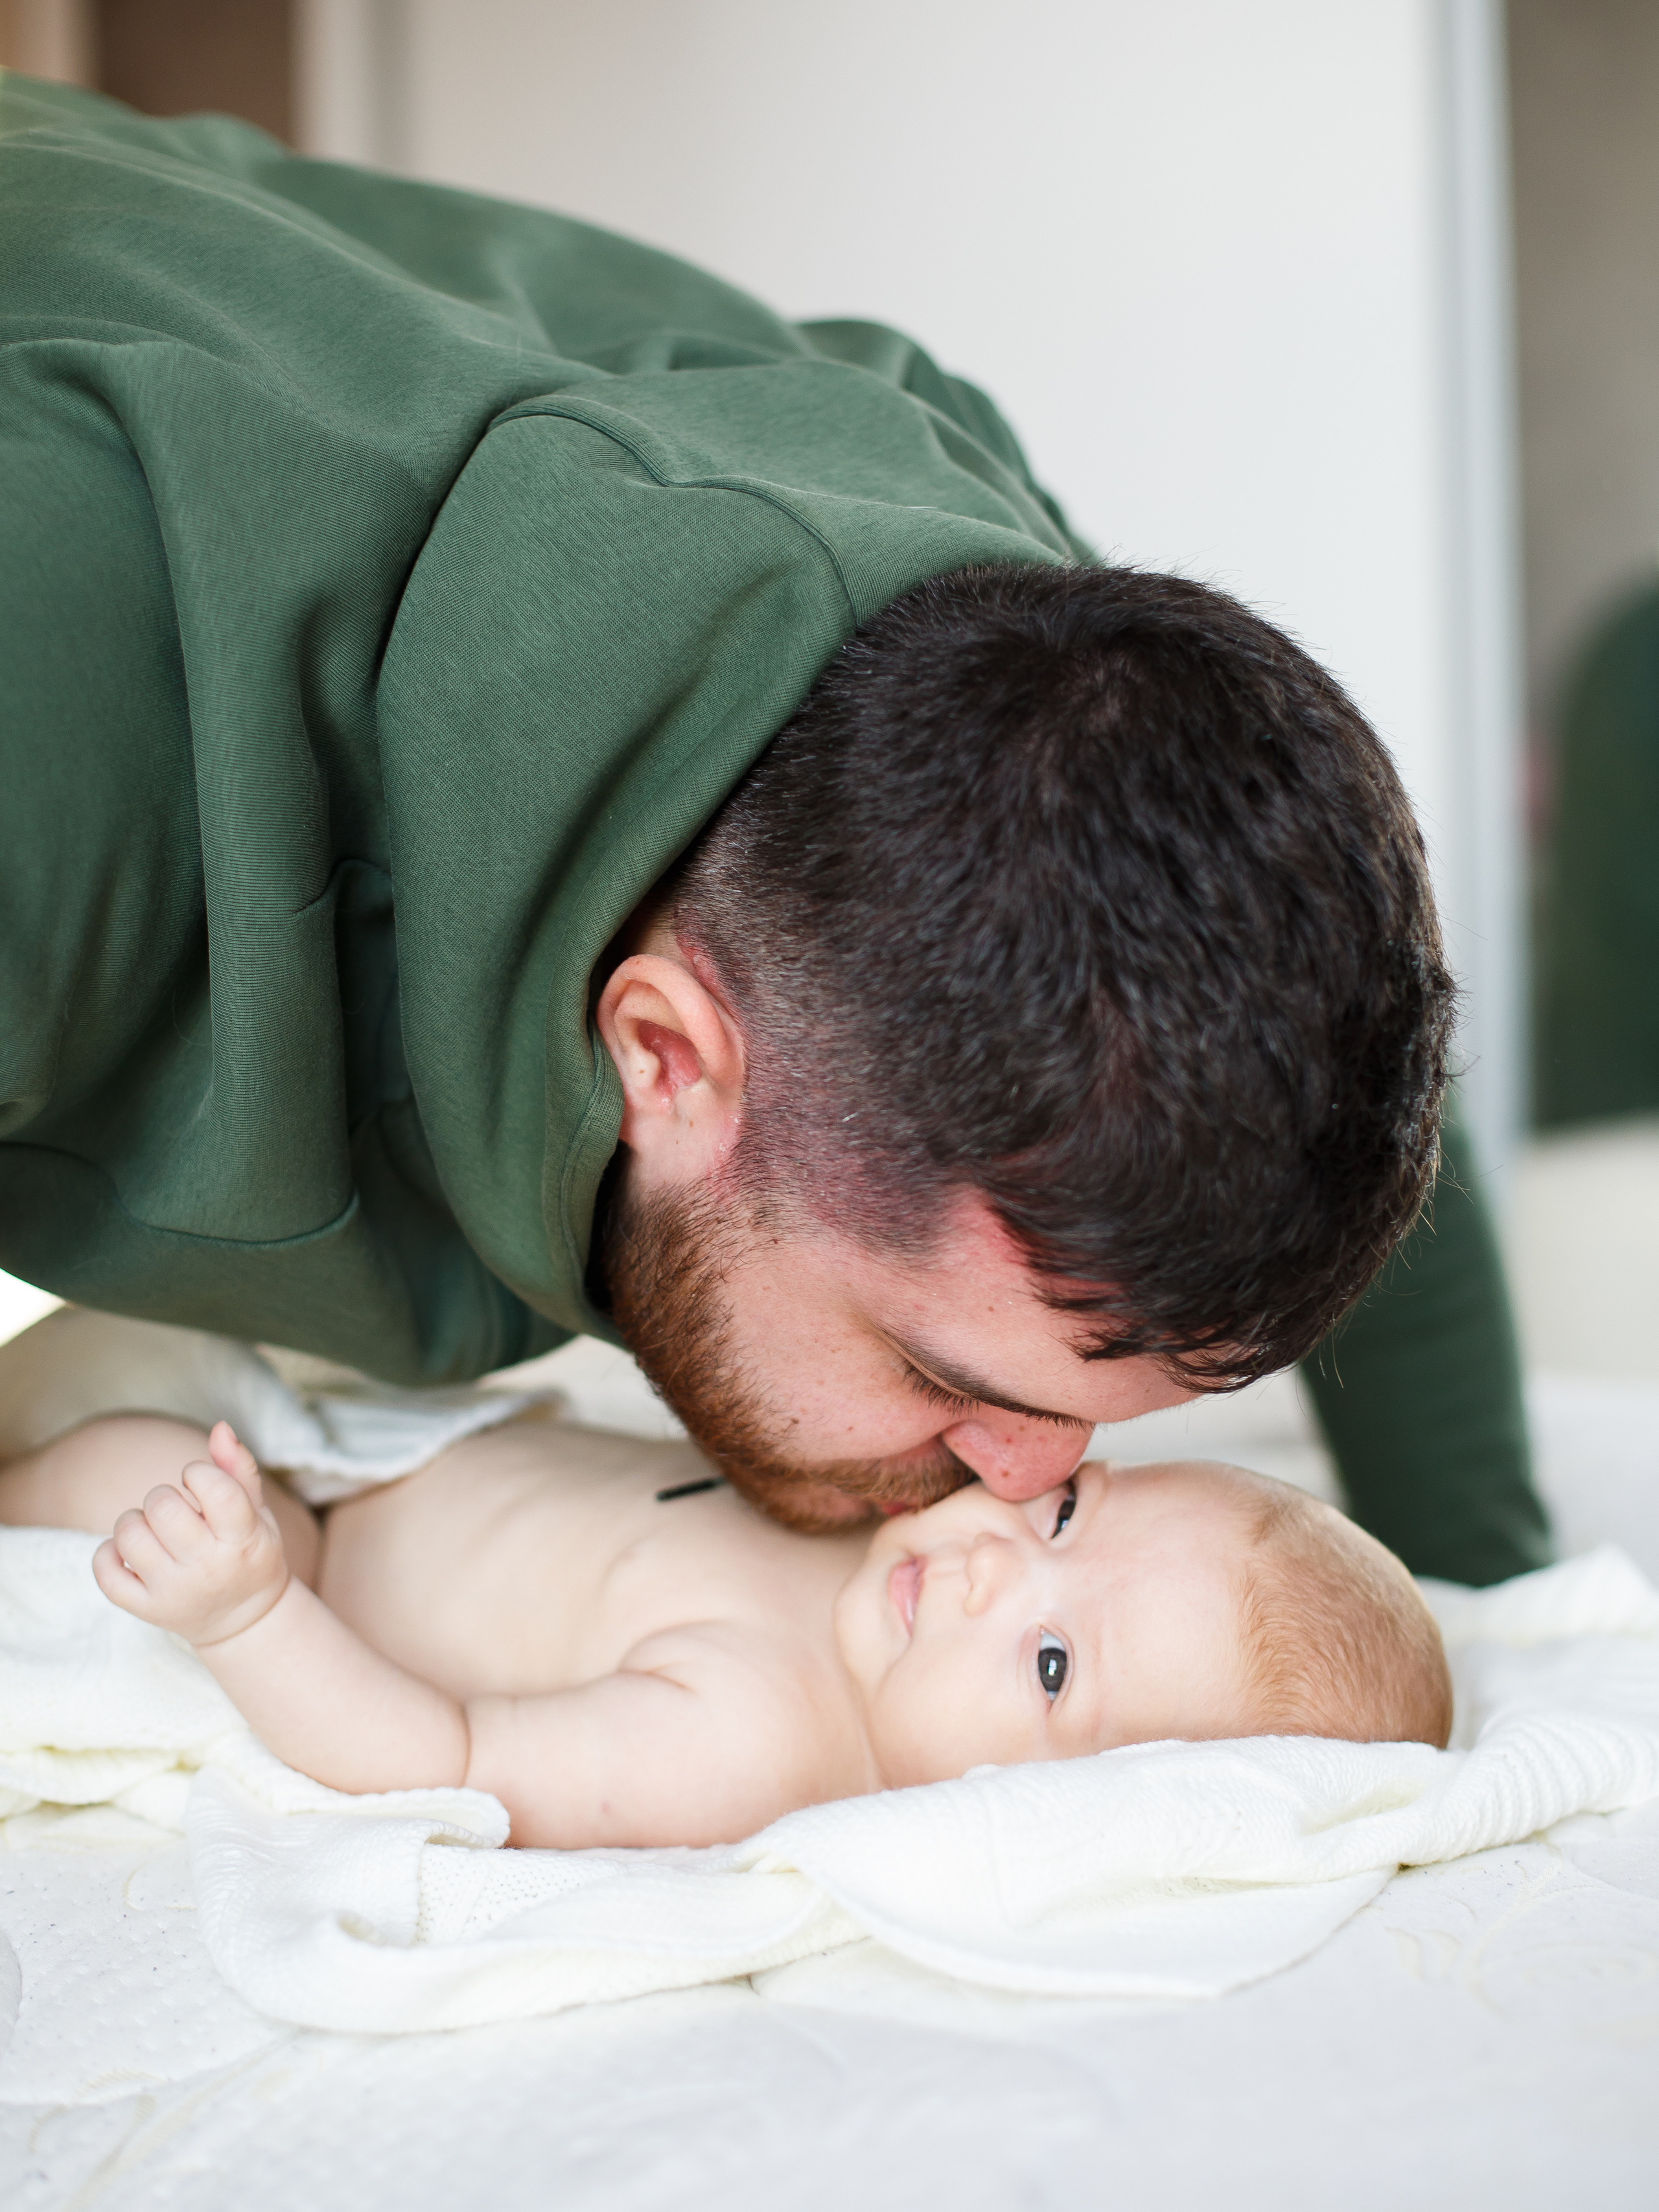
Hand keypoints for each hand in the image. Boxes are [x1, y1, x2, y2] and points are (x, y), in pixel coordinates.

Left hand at [92, 1421, 289, 1646]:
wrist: (244, 1620)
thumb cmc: (249, 1553)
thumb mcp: (257, 1512)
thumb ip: (239, 1468)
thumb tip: (220, 1427)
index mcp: (243, 1539)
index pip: (215, 1489)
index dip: (198, 1472)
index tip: (198, 1482)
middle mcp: (208, 1568)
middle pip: (164, 1508)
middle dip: (163, 1496)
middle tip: (175, 1509)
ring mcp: (174, 1592)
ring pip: (130, 1535)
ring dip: (134, 1521)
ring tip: (152, 1530)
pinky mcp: (147, 1610)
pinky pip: (106, 1573)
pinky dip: (107, 1553)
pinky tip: (128, 1552)